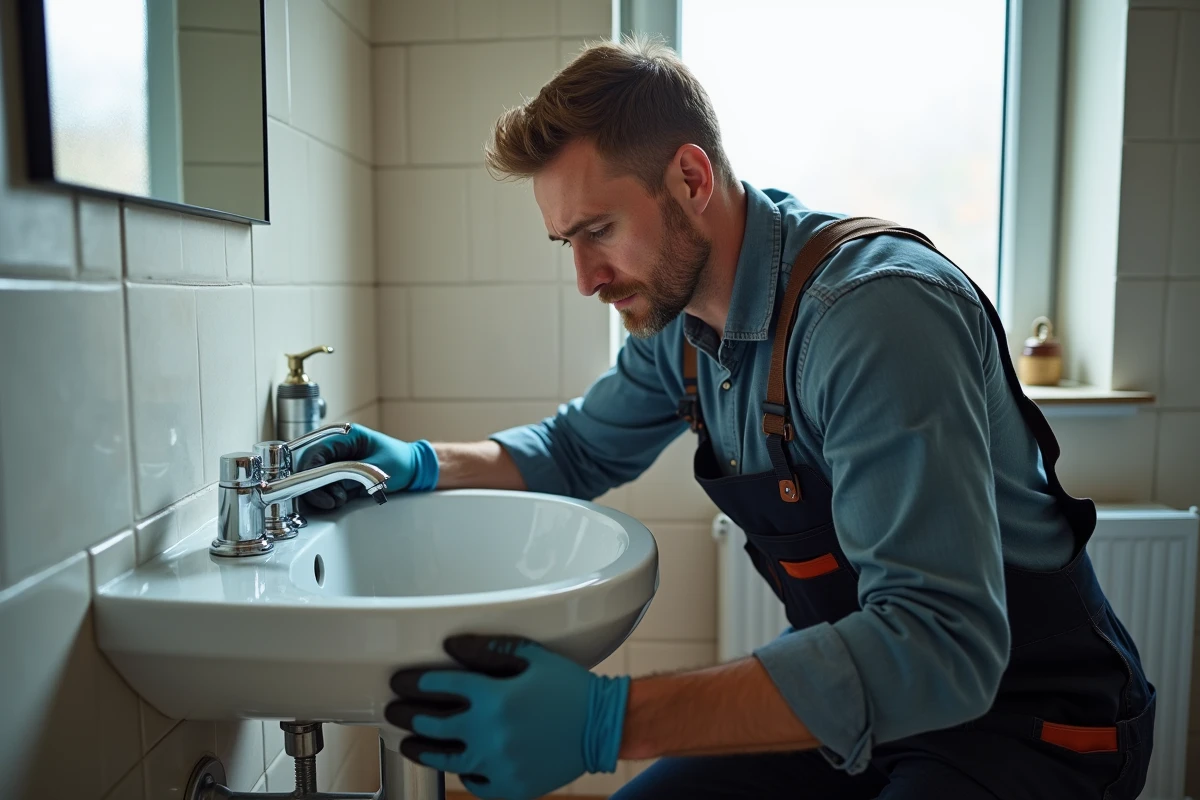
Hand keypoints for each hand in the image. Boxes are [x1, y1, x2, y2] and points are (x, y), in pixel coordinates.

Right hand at [296, 424, 437, 509]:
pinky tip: (340, 500)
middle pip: (311, 466)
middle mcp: (338, 446)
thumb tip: (329, 484)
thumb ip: (352, 474)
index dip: (310, 470)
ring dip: (322, 492)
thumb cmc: (400, 461)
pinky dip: (328, 494)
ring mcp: (337, 459)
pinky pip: (325, 484)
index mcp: (345, 435)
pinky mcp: (340, 473)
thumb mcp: (377, 468)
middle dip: (316, 486)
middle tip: (331, 501)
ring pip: (315, 477)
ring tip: (339, 501)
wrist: (413, 468)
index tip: (312, 487)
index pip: (316, 451)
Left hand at [386, 635, 628, 799]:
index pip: (438, 685)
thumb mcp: (532, 658)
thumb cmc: (569, 687)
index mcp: (494, 696)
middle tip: (395, 710)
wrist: (602, 726)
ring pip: (444, 759)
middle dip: (407, 714)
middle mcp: (489, 733)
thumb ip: (487, 650)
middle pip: (432, 724)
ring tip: (408, 742)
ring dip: (420, 749)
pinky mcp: (509, 787)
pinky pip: (474, 783)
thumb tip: (451, 645)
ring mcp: (497, 764)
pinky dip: (463, 773)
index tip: (400, 681)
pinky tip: (456, 763)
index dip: (413, 681)